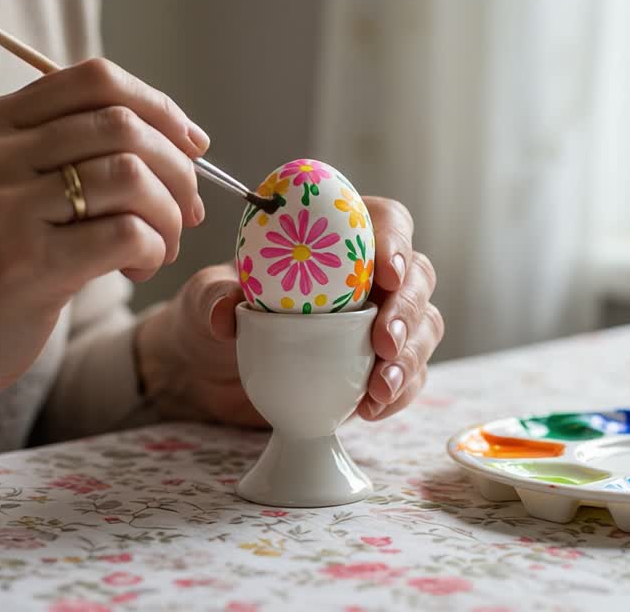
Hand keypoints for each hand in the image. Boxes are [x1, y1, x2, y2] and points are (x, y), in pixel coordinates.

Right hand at [0, 58, 206, 472]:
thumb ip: (62, 152)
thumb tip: (174, 139)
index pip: (95, 80)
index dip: (160, 106)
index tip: (191, 144)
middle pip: (123, 125)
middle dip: (178, 168)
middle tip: (186, 211)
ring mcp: (4, 208)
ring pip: (132, 175)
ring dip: (169, 213)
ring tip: (160, 245)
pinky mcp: (26, 264)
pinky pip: (127, 232)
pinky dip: (153, 248)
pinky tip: (137, 268)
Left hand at [136, 196, 442, 425]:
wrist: (210, 370)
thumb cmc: (216, 313)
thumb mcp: (204, 298)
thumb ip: (215, 296)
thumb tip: (228, 312)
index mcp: (339, 237)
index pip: (388, 221)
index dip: (397, 242)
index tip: (386, 274)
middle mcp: (370, 274)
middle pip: (419, 276)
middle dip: (409, 310)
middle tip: (384, 343)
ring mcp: (380, 320)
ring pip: (425, 327)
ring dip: (411, 358)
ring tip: (380, 388)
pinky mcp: (380, 365)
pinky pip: (412, 374)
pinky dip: (401, 392)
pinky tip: (371, 408)